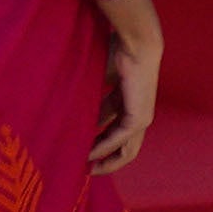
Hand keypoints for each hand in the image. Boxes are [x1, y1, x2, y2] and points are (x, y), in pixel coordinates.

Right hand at [89, 0, 163, 175]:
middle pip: (122, 146)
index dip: (97, 143)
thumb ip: (90, 100)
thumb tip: (71, 114)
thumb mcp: (98, 81)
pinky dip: (105, 149)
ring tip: (86, 167)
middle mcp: (136, 113)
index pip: (113, 131)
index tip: (80, 151)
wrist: (134, 43)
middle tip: (83, 168)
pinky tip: (90, 155)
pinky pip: (121, 141)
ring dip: (105, 159)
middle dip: (103, 159)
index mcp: (127, 103)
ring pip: (126, 150)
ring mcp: (141, 117)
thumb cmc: (116, 54)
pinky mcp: (140, 118)